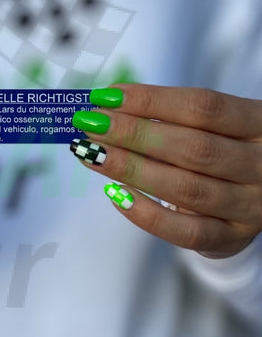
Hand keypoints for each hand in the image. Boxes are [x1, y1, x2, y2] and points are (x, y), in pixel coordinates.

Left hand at [70, 84, 261, 258]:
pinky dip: (146, 214)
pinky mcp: (230, 238)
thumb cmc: (223, 145)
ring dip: (130, 169)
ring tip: (92, 154)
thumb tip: (107, 106)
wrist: (258, 190)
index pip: (204, 107)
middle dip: (134, 134)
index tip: (106, 97)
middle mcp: (261, 165)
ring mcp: (249, 206)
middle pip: (193, 148)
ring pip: (186, 189)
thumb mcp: (214, 123)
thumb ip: (168, 115)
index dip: (150, 100)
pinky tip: (115, 193)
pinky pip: (185, 232)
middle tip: (91, 124)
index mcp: (259, 124)